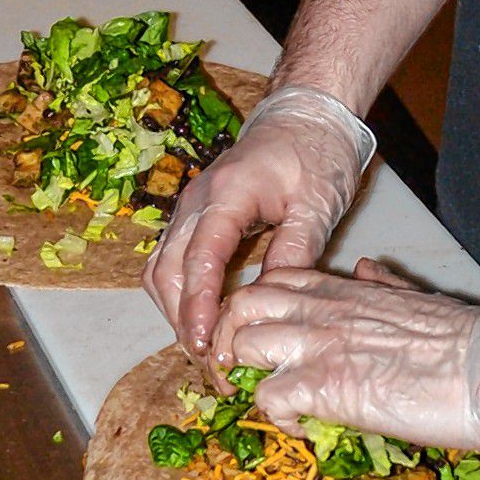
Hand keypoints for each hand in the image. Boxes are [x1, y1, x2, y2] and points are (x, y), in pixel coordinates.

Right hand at [145, 83, 375, 355]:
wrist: (305, 116)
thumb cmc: (316, 154)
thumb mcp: (318, 204)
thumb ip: (294, 252)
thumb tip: (270, 302)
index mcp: (228, 193)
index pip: (201, 258)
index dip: (198, 305)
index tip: (205, 343)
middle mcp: (197, 201)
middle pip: (168, 270)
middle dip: (183, 320)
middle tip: (211, 363)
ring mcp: (190, 208)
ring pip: (161, 270)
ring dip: (176, 312)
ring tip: (206, 350)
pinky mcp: (194, 217)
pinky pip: (171, 262)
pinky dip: (180, 295)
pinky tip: (203, 320)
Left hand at [212, 260, 479, 455]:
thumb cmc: (468, 339)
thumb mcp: (414, 295)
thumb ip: (382, 284)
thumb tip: (366, 269)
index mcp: (343, 289)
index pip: (271, 281)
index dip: (255, 312)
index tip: (263, 342)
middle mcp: (321, 311)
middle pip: (238, 306)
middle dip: (228, 339)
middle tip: (245, 374)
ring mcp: (319, 345)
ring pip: (238, 344)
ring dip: (242, 377)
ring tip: (269, 403)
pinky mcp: (326, 386)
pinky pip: (268, 398)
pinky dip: (276, 418)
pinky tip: (304, 428)